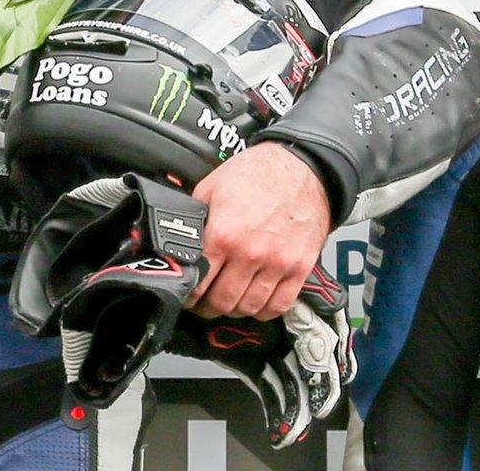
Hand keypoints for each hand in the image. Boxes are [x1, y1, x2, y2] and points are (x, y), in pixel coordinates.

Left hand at [189, 143, 331, 319]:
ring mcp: (278, 263)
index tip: (187, 295)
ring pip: (249, 308)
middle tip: (204, 303)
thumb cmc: (256, 174)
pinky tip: (255, 303)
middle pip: (223, 301)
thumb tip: (178, 241)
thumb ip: (195, 220)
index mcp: (224, 234)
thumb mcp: (211, 188)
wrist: (301, 168)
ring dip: (235, 310)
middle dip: (208, 307)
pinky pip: (279, 305)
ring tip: (228, 302)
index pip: (198, 282)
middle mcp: (251, 253)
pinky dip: (264, 311)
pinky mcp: (300, 268)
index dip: (188, 294)